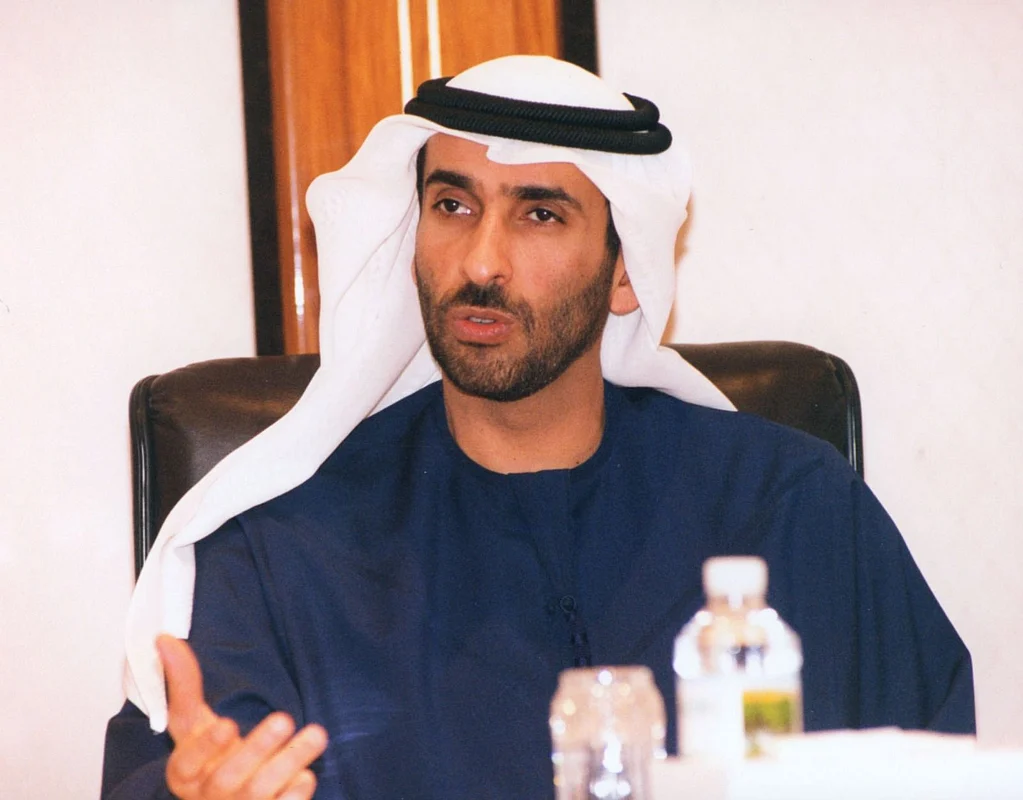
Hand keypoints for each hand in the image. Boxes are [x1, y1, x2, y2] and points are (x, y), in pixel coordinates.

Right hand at [158, 635, 327, 798]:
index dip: (206, 747)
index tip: (226, 723)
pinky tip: (307, 774)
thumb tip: (165, 638)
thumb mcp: (193, 724)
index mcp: (185, 774)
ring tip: (316, 733)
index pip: (186, 765)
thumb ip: (183, 684)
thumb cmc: (209, 757)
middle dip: (257, 749)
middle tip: (283, 718)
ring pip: (260, 793)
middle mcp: (208, 797)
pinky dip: (296, 795)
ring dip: (290, 762)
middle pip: (227, 780)